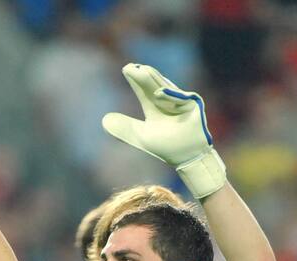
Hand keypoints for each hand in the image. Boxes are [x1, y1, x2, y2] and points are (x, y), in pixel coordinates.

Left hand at [102, 63, 225, 197]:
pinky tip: (158, 93)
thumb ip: (125, 128)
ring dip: (153, 80)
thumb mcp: (141, 136)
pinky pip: (179, 98)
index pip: (142, 90)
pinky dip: (169, 96)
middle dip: (141, 76)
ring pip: (164, 88)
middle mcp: (166, 101)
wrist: (187, 157)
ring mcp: (180, 101)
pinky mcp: (192, 104)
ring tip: (141, 71)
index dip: (134, 80)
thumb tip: (104, 120)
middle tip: (129, 67)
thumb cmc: (166, 147)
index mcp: (154, 107)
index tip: (125, 69)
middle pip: (152, 85)